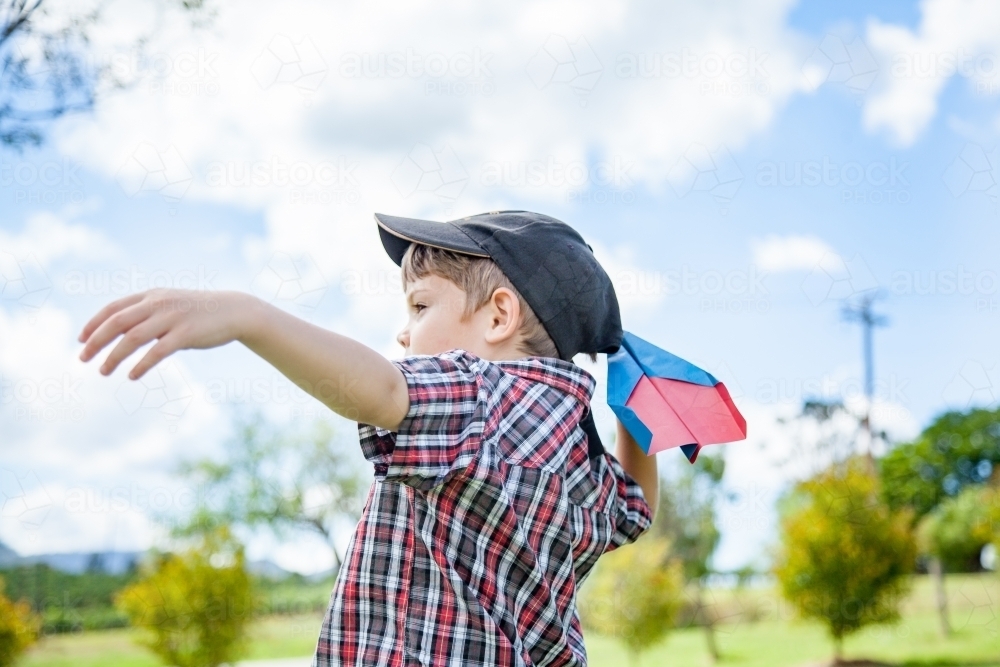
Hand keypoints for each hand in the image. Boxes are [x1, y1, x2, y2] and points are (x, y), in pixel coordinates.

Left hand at [78, 289, 254, 379]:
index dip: (94, 324)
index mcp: (152, 295)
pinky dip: (142, 365)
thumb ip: (147, 313)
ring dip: (114, 356)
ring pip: (133, 337)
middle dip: (96, 341)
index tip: (81, 340)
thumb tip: (121, 330)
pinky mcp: (186, 334)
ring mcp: (172, 318)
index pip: (113, 308)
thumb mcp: (170, 305)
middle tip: (83, 358)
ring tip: (103, 371)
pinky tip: (132, 376)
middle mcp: (158, 303)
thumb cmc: (199, 312)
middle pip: (117, 322)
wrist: (235, 311)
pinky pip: (157, 352)